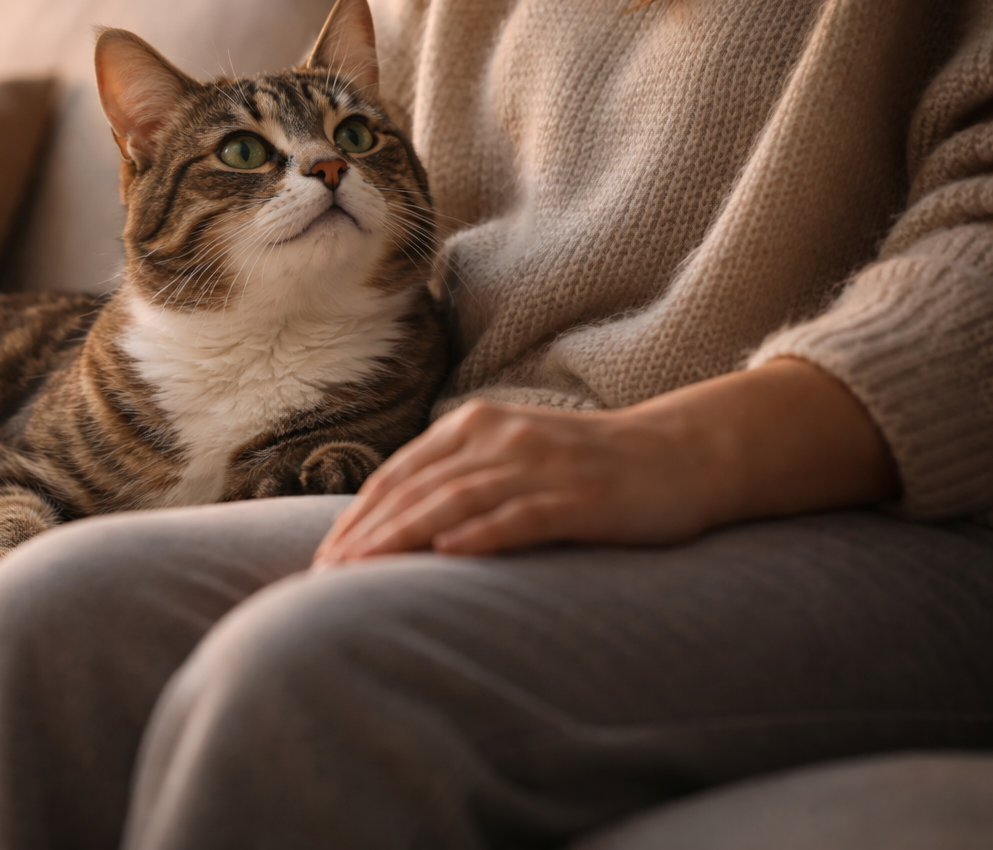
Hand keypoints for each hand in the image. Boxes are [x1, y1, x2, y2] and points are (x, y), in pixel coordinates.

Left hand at [313, 358, 900, 565]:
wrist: (680, 454)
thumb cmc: (586, 467)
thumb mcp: (512, 458)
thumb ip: (457, 478)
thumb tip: (393, 527)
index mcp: (475, 426)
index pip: (398, 474)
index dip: (357, 517)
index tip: (323, 559)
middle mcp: (500, 438)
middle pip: (416, 489)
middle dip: (367, 535)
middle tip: (327, 577)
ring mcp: (541, 465)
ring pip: (456, 501)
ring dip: (405, 538)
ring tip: (365, 572)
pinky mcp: (581, 496)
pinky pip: (521, 515)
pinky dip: (481, 533)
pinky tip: (448, 554)